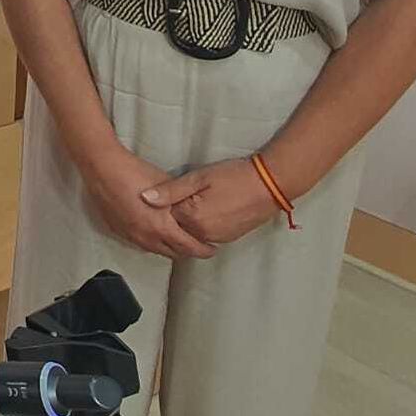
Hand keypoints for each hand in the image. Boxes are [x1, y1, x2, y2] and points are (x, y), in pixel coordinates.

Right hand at [78, 145, 215, 259]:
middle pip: (173, 254)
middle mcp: (145, 237)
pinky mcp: (117, 229)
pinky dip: (150, 241)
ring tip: (176, 238)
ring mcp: (129, 235)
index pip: (189, 248)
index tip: (211, 249)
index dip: (203, 250)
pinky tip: (152, 230)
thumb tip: (194, 211)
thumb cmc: (134, 173)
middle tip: (196, 244)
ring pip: (155, 250)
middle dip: (187, 251)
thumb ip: (181, 202)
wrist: (103, 168)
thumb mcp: (167, 185)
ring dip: (168, 247)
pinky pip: (139, 243)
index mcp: (161, 227)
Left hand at [141, 158, 280, 245]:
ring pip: (191, 234)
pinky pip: (206, 236)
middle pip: (177, 228)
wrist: (270, 185)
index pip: (165, 216)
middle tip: (175, 198)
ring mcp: (217, 238)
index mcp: (193, 218)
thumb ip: (171, 190)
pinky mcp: (229, 238)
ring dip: (186, 222)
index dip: (161, 204)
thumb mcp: (199, 178)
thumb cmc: (233, 176)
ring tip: (189, 202)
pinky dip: (200, 226)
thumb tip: (144, 198)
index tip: (161, 192)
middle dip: (171, 216)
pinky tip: (203, 210)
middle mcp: (203, 234)